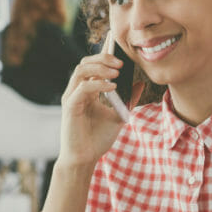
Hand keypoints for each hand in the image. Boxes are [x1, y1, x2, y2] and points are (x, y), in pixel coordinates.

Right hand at [58, 52, 129, 167]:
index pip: (93, 65)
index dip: (105, 55)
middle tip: (121, 62)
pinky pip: (82, 88)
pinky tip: (113, 87)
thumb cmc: (98, 138)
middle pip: (85, 62)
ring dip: (100, 68)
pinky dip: (98, 84)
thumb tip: (141, 83)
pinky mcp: (70, 106)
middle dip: (103, 58)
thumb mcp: (119, 115)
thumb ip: (129, 99)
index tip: (122, 53)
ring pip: (81, 70)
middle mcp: (77, 90)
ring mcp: (72, 97)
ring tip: (117, 72)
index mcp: (87, 90)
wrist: (85, 158)